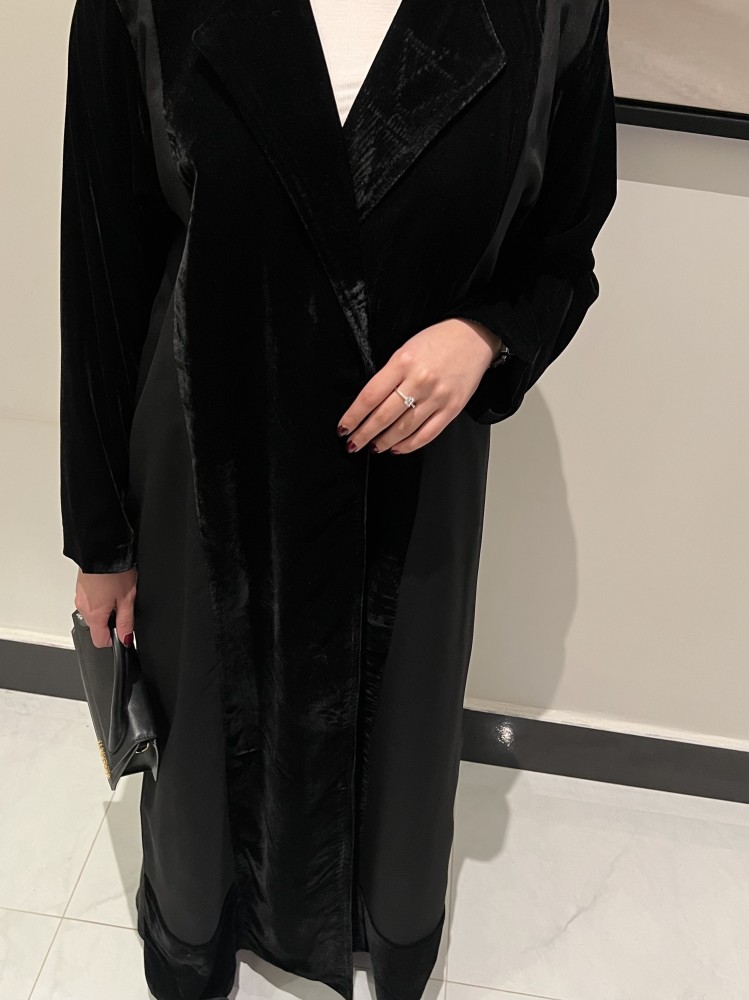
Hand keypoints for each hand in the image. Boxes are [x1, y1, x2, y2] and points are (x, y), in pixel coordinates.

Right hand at [74, 566, 137, 647]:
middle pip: (97, 627)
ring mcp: (80, 597)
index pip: (100, 641)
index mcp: (94, 615)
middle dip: (111, 621)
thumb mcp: (127, 598)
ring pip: (94, 613)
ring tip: (117, 593)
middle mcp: (83, 608)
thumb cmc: (115, 571)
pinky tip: (110, 587)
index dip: (114, 640)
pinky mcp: (81, 588)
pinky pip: (90, 601)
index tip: (123, 631)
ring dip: (106, 609)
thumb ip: (126, 621)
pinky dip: (100, 599)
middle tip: (123, 606)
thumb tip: (126, 638)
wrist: (102, 549)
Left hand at [336, 318, 502, 453]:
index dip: (353, 417)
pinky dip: (409, 445)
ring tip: (374, 447)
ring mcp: (437, 396)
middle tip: (353, 443)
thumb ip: (388, 375)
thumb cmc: (437, 341)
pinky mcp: (452, 408)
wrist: (473, 337)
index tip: (344, 427)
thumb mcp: (405, 349)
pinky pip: (427, 434)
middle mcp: (419, 380)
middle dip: (364, 434)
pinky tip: (398, 448)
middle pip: (383, 416)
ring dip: (384, 442)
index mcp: (402, 362)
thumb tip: (369, 404)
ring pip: (403, 429)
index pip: (369, 397)